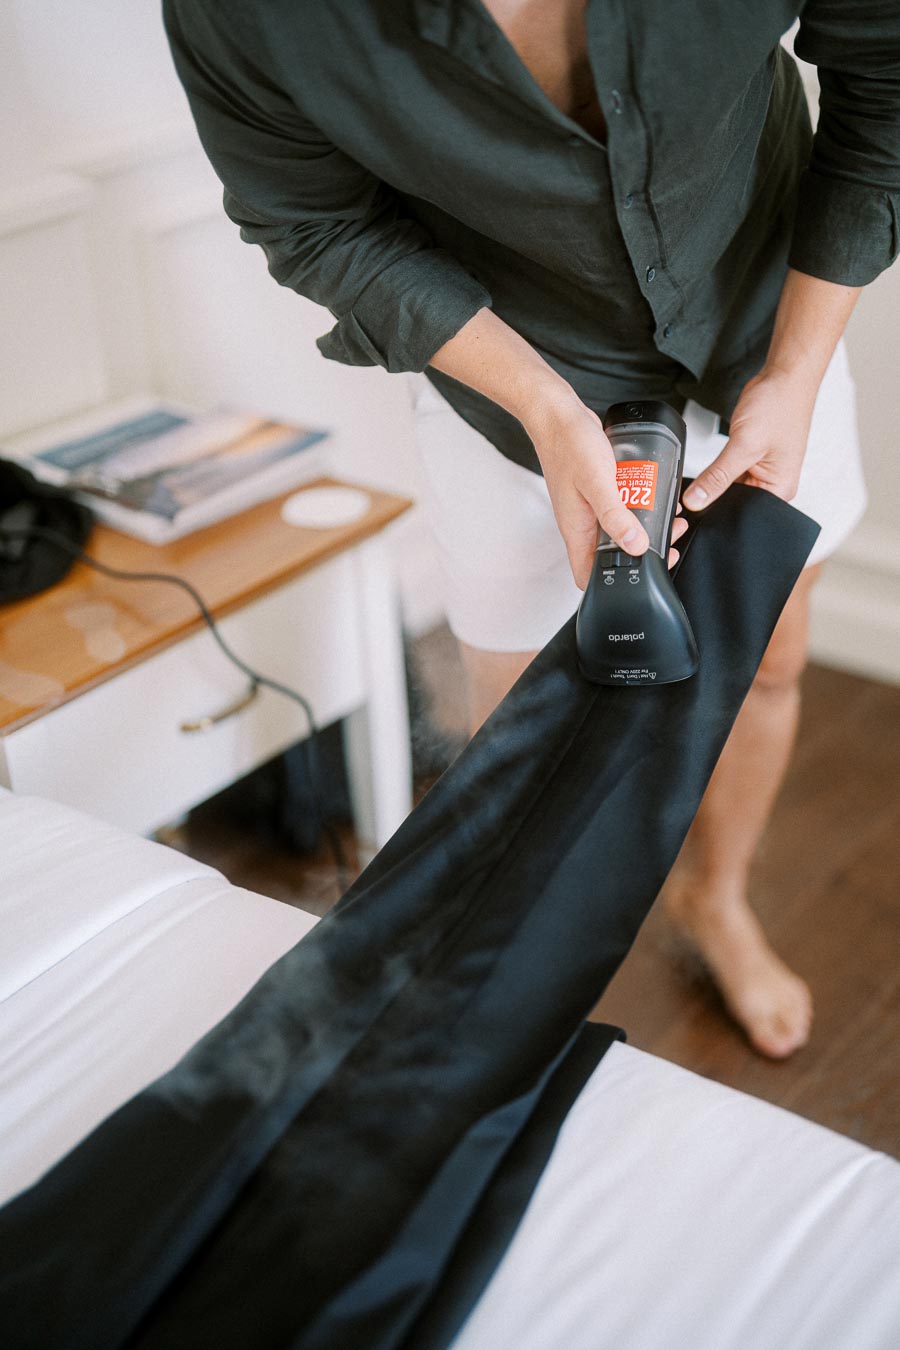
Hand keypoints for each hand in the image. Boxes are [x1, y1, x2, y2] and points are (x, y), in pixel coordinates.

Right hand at [524, 392, 687, 589]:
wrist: (556, 415)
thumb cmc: (569, 445)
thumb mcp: (598, 482)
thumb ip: (616, 516)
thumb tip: (636, 546)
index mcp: (577, 530)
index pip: (588, 575)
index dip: (614, 582)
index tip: (643, 573)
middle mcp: (582, 523)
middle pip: (611, 554)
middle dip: (640, 551)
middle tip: (666, 540)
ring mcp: (590, 507)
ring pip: (619, 530)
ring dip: (644, 527)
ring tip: (667, 517)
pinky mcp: (598, 491)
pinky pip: (620, 507)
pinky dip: (638, 506)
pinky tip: (653, 494)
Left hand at [682, 367, 816, 513]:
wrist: (783, 377)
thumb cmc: (779, 406)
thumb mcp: (744, 444)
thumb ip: (717, 476)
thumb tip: (695, 501)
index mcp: (780, 490)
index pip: (742, 515)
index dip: (718, 514)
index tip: (695, 508)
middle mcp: (774, 485)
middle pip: (735, 504)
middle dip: (716, 497)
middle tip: (703, 484)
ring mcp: (762, 472)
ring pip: (728, 489)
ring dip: (716, 481)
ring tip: (717, 465)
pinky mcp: (751, 461)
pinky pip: (728, 474)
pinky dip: (718, 471)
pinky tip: (716, 462)